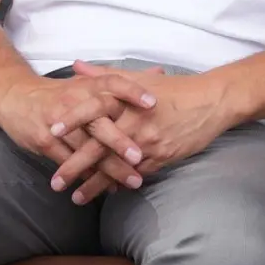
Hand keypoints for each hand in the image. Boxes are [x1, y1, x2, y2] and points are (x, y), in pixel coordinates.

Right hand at [0, 68, 161, 192]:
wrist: (16, 98)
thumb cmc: (60, 93)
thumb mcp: (87, 82)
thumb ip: (124, 82)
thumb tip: (159, 75)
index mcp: (88, 86)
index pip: (113, 83)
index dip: (133, 92)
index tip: (153, 103)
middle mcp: (74, 103)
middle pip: (100, 123)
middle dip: (120, 142)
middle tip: (140, 157)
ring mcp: (58, 124)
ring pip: (86, 149)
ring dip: (109, 167)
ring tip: (131, 181)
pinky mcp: (45, 142)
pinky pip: (69, 161)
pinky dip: (87, 176)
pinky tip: (103, 187)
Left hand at [48, 61, 240, 203]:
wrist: (212, 102)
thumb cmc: (175, 89)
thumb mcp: (140, 78)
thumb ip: (105, 75)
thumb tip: (77, 66)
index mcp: (128, 101)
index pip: (94, 109)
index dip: (73, 120)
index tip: (52, 131)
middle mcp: (136, 122)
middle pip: (99, 147)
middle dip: (75, 166)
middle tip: (55, 182)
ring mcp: (149, 142)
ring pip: (116, 167)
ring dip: (95, 185)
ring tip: (76, 198)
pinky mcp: (162, 157)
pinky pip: (137, 174)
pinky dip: (121, 184)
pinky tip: (109, 194)